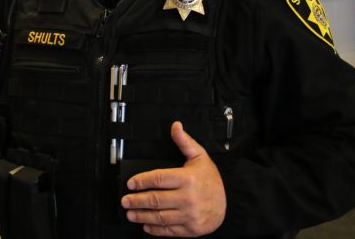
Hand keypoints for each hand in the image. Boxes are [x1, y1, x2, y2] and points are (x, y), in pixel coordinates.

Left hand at [121, 121, 226, 236]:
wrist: (229, 204)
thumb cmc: (211, 180)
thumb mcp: (200, 157)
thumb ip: (185, 142)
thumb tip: (175, 126)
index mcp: (188, 179)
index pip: (158, 179)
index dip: (141, 181)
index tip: (131, 183)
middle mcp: (188, 198)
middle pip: (156, 199)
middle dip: (137, 200)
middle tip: (125, 200)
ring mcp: (189, 215)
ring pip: (160, 216)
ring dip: (142, 216)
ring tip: (130, 213)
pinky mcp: (191, 229)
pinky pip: (169, 230)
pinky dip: (155, 229)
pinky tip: (146, 225)